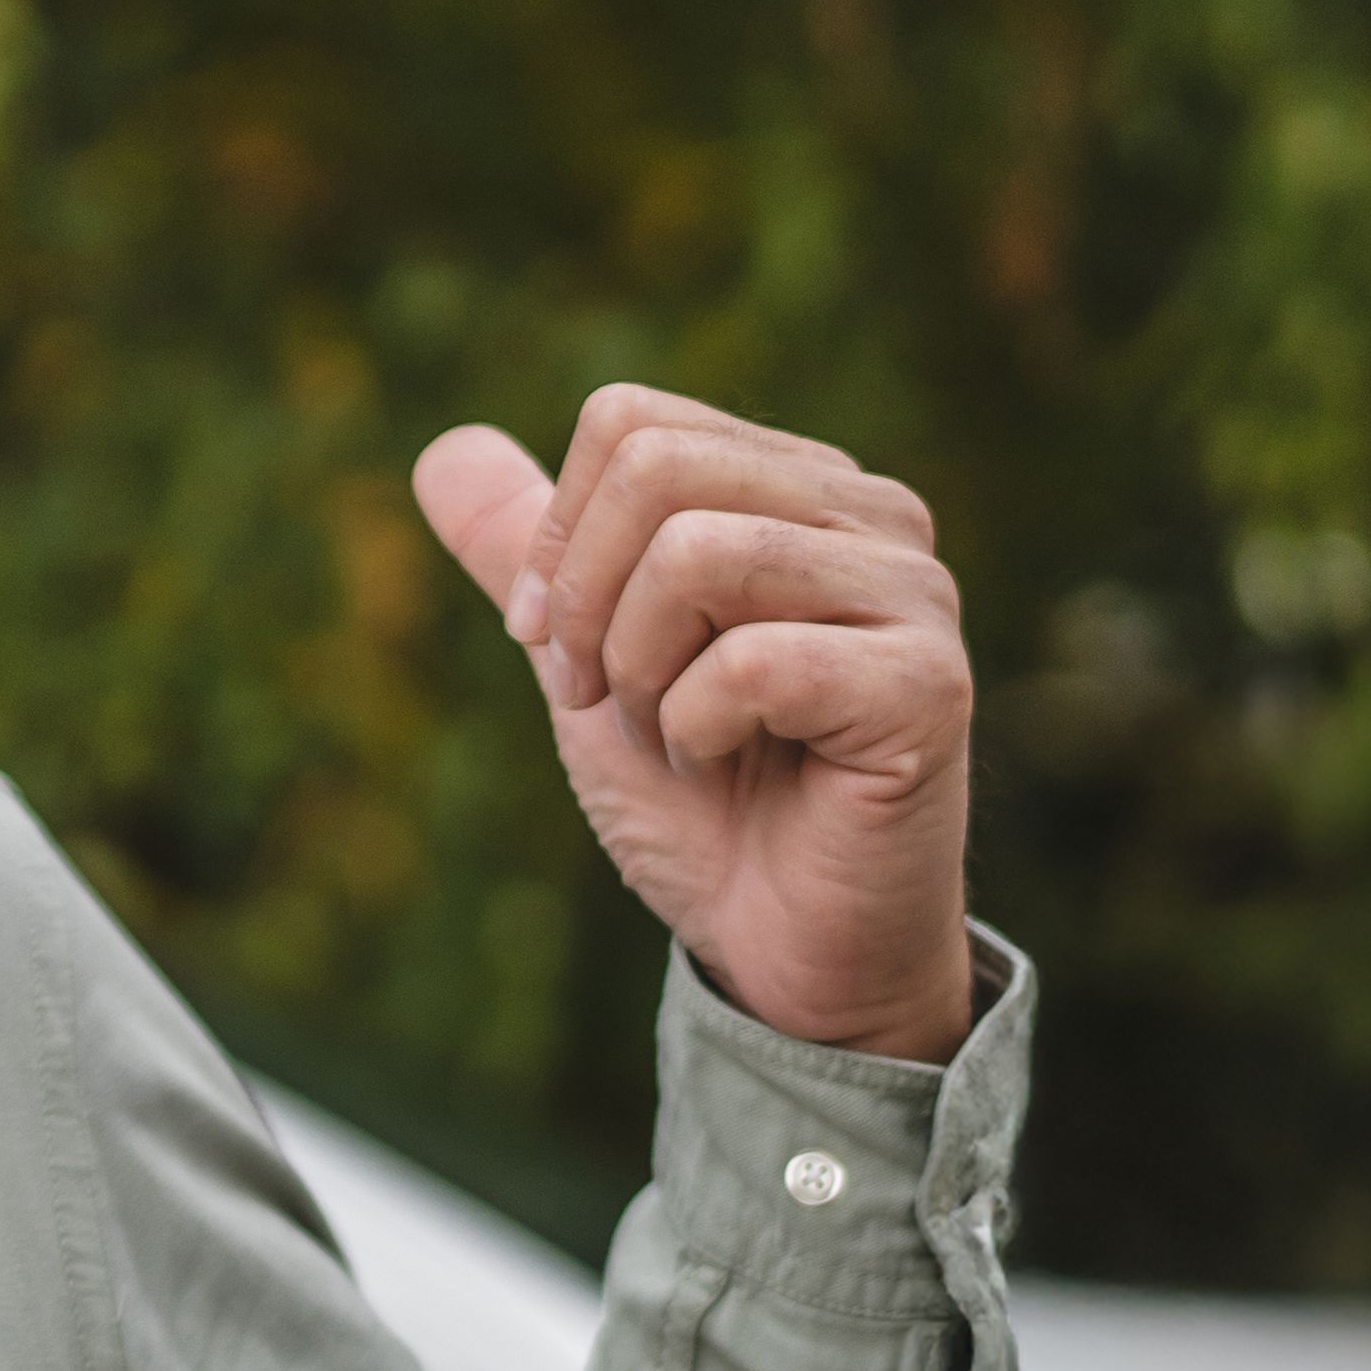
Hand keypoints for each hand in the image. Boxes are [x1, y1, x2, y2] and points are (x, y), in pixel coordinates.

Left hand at [412, 387, 983, 1063]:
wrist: (780, 947)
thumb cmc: (700, 804)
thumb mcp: (587, 660)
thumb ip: (527, 555)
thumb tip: (442, 449)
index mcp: (796, 485)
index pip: (628, 423)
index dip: (557, 545)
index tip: (561, 653)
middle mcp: (871, 514)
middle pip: (654, 468)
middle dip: (586, 606)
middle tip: (608, 702)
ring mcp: (913, 592)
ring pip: (698, 552)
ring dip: (642, 673)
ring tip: (680, 738)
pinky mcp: (928, 685)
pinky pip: (752, 661)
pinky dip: (696, 730)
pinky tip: (730, 766)